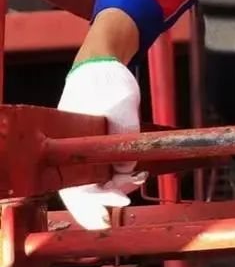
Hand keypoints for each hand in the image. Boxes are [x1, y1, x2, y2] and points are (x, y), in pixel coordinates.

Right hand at [57, 58, 145, 229]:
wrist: (104, 64)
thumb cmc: (106, 80)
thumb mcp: (121, 103)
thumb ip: (124, 133)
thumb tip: (126, 170)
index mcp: (65, 142)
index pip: (72, 185)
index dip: (92, 201)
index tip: (114, 203)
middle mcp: (70, 150)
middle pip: (81, 190)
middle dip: (104, 199)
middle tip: (126, 199)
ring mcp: (82, 149)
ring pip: (93, 181)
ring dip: (114, 188)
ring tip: (136, 180)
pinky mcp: (95, 147)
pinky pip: (102, 170)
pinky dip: (116, 178)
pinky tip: (133, 176)